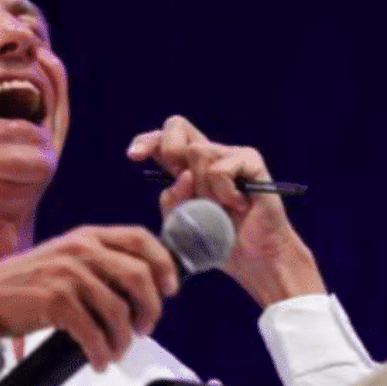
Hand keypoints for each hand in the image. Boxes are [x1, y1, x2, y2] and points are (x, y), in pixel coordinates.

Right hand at [0, 226, 178, 370]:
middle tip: (144, 328)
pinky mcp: (55, 301)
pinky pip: (93, 332)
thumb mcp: (63, 257)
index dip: (163, 263)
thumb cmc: (24, 284)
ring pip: (118, 310)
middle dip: (150, 308)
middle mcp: (80, 249)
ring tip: (116, 351)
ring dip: (123, 339)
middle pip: (138, 276)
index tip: (170, 288)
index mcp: (86, 236)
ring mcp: (67, 274)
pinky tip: (99, 361)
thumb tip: (140, 287)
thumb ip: (97, 262)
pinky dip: (101, 352)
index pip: (139, 238)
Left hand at [126, 115, 326, 306]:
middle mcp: (209, 155)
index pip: (162, 139)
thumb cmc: (220, 243)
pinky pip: (222, 168)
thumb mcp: (183, 226)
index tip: (132, 157)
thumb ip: (172, 202)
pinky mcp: (251, 161)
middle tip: (181, 180)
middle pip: (176, 125)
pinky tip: (238, 205)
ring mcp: (232, 155)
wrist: (254, 260)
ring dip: (202, 187)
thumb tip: (180, 176)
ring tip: (220, 207)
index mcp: (187, 168)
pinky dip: (224, 192)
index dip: (146, 141)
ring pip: (198, 152)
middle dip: (169, 150)